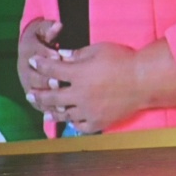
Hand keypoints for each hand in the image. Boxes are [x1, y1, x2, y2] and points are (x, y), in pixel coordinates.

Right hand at [17, 19, 63, 112]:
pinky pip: (39, 105)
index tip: (56, 55)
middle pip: (34, 77)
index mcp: (28, 53)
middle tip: (57, 82)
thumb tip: (58, 25)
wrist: (32, 51)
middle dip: (45, 80)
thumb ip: (50, 28)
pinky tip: (60, 113)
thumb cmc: (43, 38)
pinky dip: (49, 110)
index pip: (35, 55)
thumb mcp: (44, 30)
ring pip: (35, 94)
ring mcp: (28, 84)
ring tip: (61, 103)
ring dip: (47, 99)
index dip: (45, 55)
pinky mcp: (33, 96)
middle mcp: (25, 70)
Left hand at [26, 42, 142, 133]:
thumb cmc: (124, 60)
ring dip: (52, 112)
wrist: (145, 80)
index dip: (40, 65)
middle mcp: (79, 94)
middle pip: (51, 97)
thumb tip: (61, 56)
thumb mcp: (101, 49)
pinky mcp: (98, 121)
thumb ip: (79, 54)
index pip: (51, 70)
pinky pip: (80, 126)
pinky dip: (74, 123)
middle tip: (30, 94)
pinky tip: (70, 121)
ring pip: (64, 114)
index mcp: (78, 74)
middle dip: (38, 94)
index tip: (33, 62)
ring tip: (45, 112)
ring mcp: (88, 110)